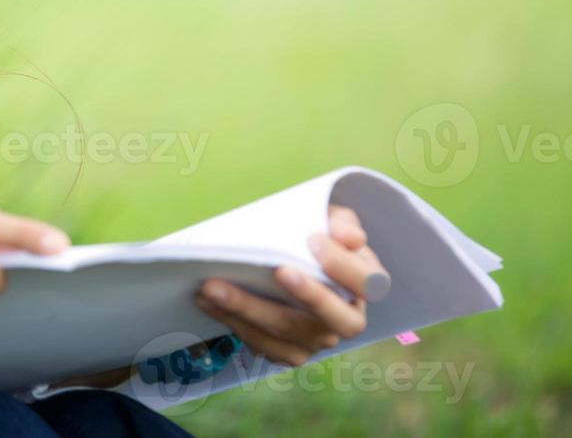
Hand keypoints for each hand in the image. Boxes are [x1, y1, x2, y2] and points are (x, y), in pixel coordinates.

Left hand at [192, 203, 387, 367]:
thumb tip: (349, 237)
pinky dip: (231, 322)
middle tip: (273, 270)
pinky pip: (261, 344)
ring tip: (211, 287)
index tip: (313, 241)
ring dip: (246, 311)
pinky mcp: (288, 351)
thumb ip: (341, 223)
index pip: (364, 281)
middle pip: (326, 319)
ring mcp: (317, 340)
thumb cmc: (316, 237)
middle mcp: (346, 320)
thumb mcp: (332, 219)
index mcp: (365, 284)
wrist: (295, 261)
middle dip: (298, 296)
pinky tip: (206, 301)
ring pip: (284, 335)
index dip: (341, 265)